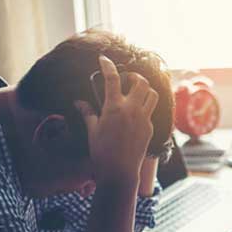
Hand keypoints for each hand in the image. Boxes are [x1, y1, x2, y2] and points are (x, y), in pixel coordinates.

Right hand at [75, 55, 158, 185]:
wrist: (119, 172)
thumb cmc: (102, 153)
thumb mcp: (92, 130)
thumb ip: (88, 113)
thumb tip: (79, 102)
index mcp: (114, 108)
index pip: (112, 78)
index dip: (108, 65)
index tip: (104, 59)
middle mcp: (132, 110)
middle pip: (141, 82)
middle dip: (135, 76)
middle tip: (127, 79)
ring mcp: (144, 119)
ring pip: (152, 95)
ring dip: (145, 90)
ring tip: (136, 93)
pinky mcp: (150, 129)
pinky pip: (151, 112)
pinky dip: (145, 107)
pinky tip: (136, 113)